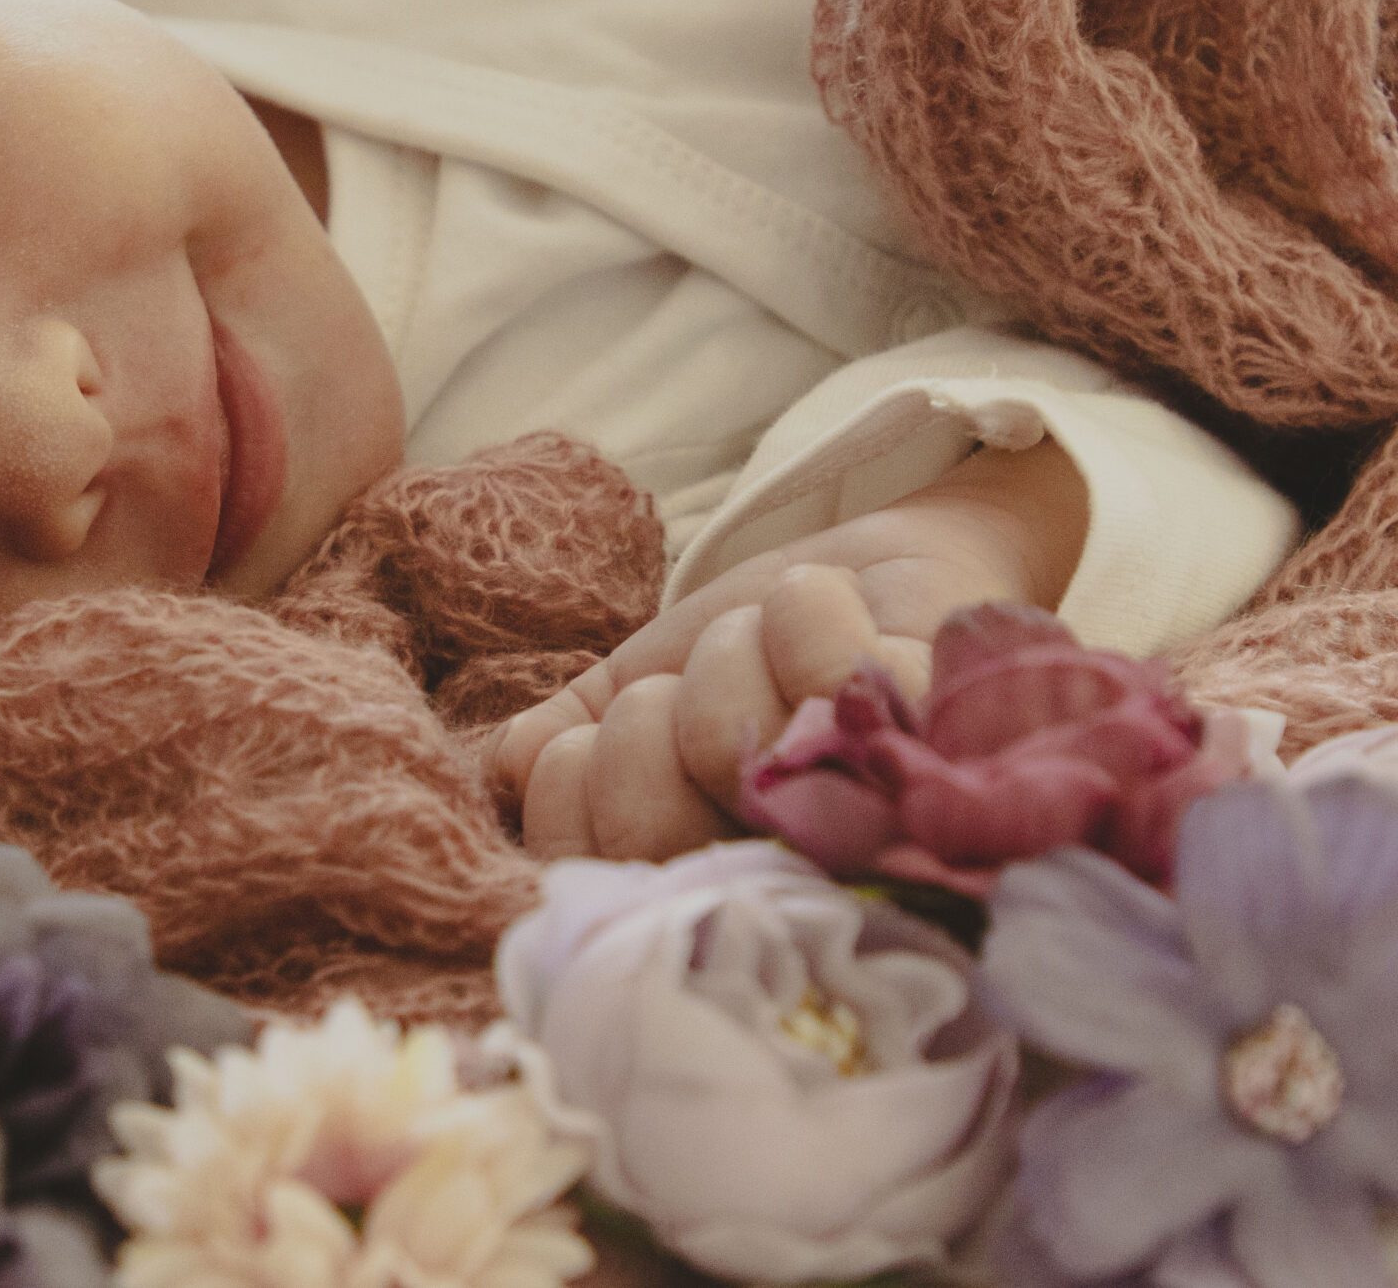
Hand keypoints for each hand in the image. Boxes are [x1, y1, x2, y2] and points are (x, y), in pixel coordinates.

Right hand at [490, 441, 1089, 859]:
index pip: (586, 871)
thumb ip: (562, 747)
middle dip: (649, 719)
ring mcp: (874, 827)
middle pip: (651, 821)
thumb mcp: (629, 696)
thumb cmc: (744, 656)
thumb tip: (512, 767)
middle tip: (695, 690)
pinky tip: (831, 614)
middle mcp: (794, 889)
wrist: (874, 575)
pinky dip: (800, 614)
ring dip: (731, 652)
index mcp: (709, 887)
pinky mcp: (951, 747)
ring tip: (773, 650)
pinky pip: (824, 674)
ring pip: (723, 738)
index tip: (609, 733)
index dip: (570, 786)